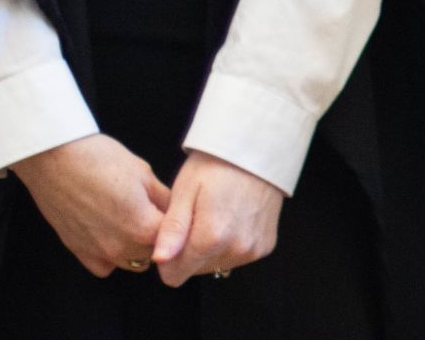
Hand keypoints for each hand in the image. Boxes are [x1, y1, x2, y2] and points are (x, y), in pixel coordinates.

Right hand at [10, 135, 170, 277]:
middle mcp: (121, 248)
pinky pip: (104, 266)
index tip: (177, 212)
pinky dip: (111, 256)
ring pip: (131, 262)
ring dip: (138, 248)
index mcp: (143, 227)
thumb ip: (164, 198)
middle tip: (155, 213)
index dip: (178, 223)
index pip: (174, 238)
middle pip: (154, 253)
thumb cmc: (100, 159)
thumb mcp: (143, 173)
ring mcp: (97, 252)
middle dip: (159, 237)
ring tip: (132, 220)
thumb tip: (177, 210)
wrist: (55, 159)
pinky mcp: (77, 251)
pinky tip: (111, 233)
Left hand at [152, 150, 284, 286]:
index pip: (174, 276)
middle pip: (195, 271)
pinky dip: (230, 244)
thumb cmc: (217, 165)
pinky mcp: (265, 246)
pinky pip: (236, 257)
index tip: (173, 234)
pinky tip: (232, 219)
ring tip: (215, 215)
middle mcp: (236, 248)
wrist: (258, 148)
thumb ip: (172, 229)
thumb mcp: (185, 190)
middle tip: (196, 218)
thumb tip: (159, 259)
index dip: (168, 257)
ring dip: (210, 249)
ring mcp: (253, 248)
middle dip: (189, 252)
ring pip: (216, 265)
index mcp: (212, 236)